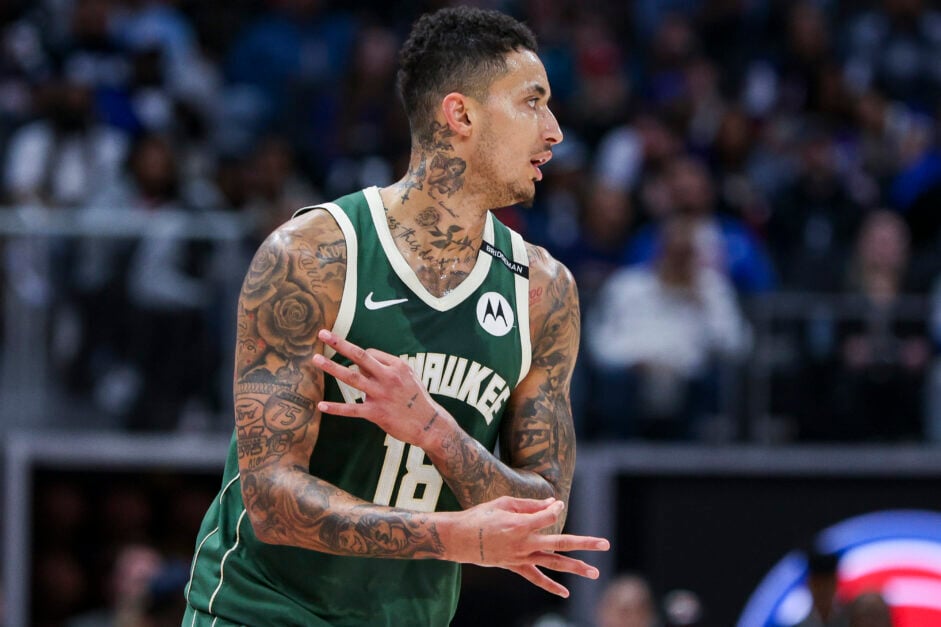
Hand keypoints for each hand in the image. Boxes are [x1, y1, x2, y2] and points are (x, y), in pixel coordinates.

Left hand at [311, 329, 447, 448]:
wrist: (429, 424)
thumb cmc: (417, 399)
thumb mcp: (409, 376)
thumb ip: (387, 368)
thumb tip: (364, 363)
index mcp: (397, 365)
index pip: (370, 354)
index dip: (359, 358)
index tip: (359, 367)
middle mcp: (388, 377)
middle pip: (359, 356)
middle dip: (339, 344)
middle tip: (322, 334)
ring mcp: (381, 394)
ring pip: (352, 377)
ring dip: (332, 367)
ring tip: (316, 359)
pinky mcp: (376, 413)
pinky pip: (352, 409)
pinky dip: (335, 408)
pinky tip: (321, 406)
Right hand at [445, 495, 609, 597]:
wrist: (459, 538)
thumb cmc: (480, 516)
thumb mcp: (503, 503)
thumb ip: (530, 505)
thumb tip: (552, 503)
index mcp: (521, 524)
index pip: (549, 516)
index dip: (555, 509)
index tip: (556, 505)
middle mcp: (525, 543)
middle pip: (562, 543)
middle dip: (585, 543)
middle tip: (605, 544)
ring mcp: (521, 557)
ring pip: (554, 563)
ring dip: (575, 567)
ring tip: (594, 572)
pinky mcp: (515, 567)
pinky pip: (536, 578)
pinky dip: (551, 586)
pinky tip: (566, 593)